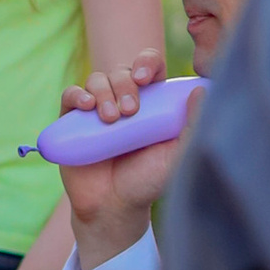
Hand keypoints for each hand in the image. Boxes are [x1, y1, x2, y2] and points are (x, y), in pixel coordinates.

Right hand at [58, 50, 189, 256]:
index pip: (150, 66)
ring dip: (104, 92)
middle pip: (122, 70)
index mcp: (151, 101)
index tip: (145, 79)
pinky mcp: (72, 121)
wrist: (114, 206)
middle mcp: (123, 100)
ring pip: (97, 79)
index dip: (146, 62)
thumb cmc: (148, 181)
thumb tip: (199, 91)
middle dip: (126, 85)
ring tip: (111, 119)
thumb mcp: (176, 155)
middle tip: (130, 112)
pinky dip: (77, 94)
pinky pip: (70, 94)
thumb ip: (193, 126)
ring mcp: (96, 109)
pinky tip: (86, 106)